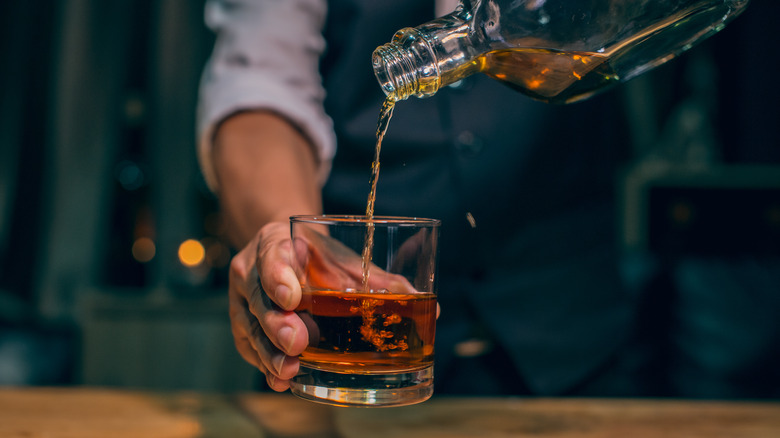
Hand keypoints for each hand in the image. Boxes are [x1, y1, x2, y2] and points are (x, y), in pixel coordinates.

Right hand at [228, 220, 424, 390]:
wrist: (284, 252)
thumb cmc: (320, 257)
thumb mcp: (345, 258)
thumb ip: (382, 281)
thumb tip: (432, 311)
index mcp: (276, 243)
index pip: (273, 256)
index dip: (280, 276)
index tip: (293, 296)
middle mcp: (251, 270)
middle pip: (260, 299)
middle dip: (277, 323)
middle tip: (298, 341)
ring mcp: (243, 301)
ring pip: (250, 327)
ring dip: (270, 352)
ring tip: (289, 369)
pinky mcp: (242, 326)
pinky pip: (248, 347)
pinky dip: (265, 365)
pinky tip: (281, 380)